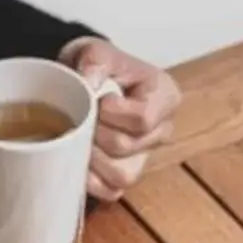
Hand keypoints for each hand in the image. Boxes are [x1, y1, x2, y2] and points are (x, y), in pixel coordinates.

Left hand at [64, 38, 179, 200]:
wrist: (83, 81)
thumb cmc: (96, 67)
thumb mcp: (95, 51)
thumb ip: (95, 61)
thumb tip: (89, 83)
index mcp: (165, 96)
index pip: (143, 118)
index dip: (112, 114)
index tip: (98, 99)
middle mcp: (161, 129)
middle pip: (126, 146)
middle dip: (94, 134)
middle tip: (78, 119)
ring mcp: (144, 156)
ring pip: (122, 175)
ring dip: (92, 160)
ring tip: (77, 139)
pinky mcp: (126, 176)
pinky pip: (111, 191)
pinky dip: (90, 181)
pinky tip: (77, 161)